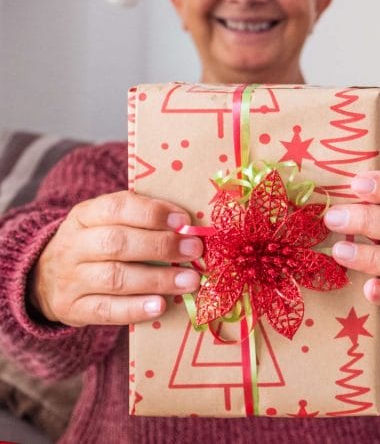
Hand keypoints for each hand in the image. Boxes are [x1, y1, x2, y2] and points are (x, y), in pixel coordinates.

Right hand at [32, 192, 202, 325]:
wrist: (46, 280)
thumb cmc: (96, 246)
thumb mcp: (108, 223)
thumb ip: (142, 221)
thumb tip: (189, 226)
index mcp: (85, 215)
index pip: (117, 207)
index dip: (152, 213)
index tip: (183, 221)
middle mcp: (73, 245)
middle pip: (117, 243)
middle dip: (161, 246)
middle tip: (194, 250)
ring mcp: (70, 279)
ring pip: (115, 278)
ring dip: (157, 279)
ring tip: (189, 281)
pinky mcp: (72, 309)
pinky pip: (106, 310)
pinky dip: (135, 308)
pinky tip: (160, 305)